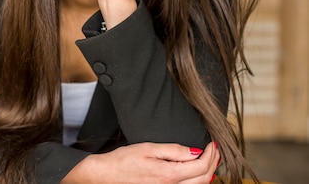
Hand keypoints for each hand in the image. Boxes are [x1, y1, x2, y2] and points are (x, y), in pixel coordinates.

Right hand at [62, 141, 218, 183]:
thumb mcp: (148, 149)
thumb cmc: (124, 160)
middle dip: (213, 163)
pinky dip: (198, 179)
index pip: (201, 166)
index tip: (211, 143)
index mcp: (169, 175)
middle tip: (215, 149)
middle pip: (204, 178)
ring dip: (208, 172)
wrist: (107, 175)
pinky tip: (196, 170)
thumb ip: (173, 150)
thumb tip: (195, 151)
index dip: (210, 154)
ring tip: (210, 158)